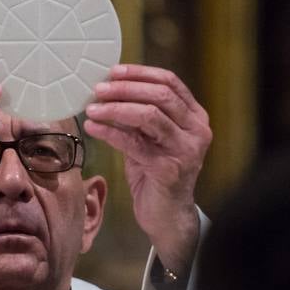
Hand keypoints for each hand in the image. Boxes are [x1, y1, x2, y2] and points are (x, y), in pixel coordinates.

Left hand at [84, 65, 211, 276]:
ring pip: (149, 115)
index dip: (140, 73)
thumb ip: (139, 115)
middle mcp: (197, 131)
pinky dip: (111, 132)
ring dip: (116, 108)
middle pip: (160, 95)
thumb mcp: (150, 139)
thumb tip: (109, 90)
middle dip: (126, 88)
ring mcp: (186, 150)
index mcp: (195, 117)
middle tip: (98, 89)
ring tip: (93, 107)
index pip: (170, 82)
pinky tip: (93, 127)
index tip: (113, 72)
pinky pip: (135, 143)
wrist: (167, 217)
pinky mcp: (169, 169)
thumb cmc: (157, 176)